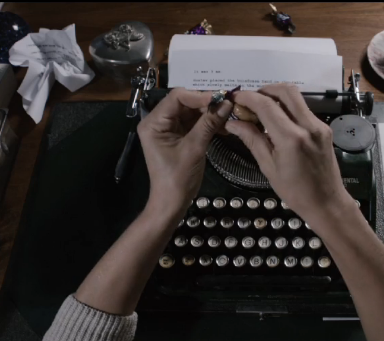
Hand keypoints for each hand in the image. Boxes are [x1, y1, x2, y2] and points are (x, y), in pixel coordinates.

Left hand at [137, 88, 231, 213]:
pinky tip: (224, 124)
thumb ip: (209, 124)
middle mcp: (158, 121)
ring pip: (192, 112)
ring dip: (210, 112)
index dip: (200, 95)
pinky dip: (208, 123)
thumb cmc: (178, 178)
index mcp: (154, 122)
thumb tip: (227, 103)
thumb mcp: (194, 148)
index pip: (177, 97)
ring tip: (229, 112)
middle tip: (229, 103)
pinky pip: (194, 123)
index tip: (221, 98)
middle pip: (185, 102)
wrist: (172, 202)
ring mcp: (168, 129)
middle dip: (207, 103)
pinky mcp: (178, 136)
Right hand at [225, 84, 354, 221]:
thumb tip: (232, 123)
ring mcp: (319, 125)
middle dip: (264, 90)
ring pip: (296, 97)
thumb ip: (252, 140)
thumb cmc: (295, 192)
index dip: (248, 97)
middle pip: (286, 90)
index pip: (266, 105)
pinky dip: (287, 108)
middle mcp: (308, 126)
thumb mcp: (268, 167)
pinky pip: (303, 109)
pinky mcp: (324, 128)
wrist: (327, 203)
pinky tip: (276, 121)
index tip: (235, 99)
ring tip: (261, 110)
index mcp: (291, 138)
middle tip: (250, 102)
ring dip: (276, 97)